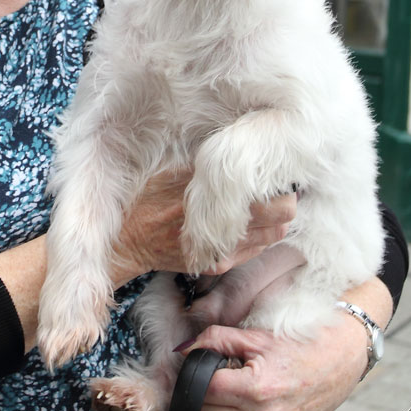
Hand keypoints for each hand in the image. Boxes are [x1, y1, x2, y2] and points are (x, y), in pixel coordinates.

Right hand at [110, 176, 296, 287]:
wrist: (126, 243)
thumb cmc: (147, 199)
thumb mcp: (170, 171)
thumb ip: (206, 163)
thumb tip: (239, 145)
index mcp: (208, 194)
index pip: (265, 189)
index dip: (277, 178)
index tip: (273, 168)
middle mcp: (219, 225)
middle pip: (281, 213)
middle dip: (284, 198)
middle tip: (276, 187)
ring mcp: (222, 250)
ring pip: (275, 234)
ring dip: (276, 219)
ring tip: (262, 204)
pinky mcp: (219, 265)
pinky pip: (257, 250)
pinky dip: (260, 236)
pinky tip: (246, 224)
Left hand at [183, 277, 392, 410]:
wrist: (342, 358)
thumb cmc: (301, 343)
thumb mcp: (255, 336)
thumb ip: (214, 340)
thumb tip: (183, 351)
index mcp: (256, 389)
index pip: (202, 392)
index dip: (193, 378)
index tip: (196, 370)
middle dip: (203, 396)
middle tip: (215, 379)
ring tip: (236, 392)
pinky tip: (252, 408)